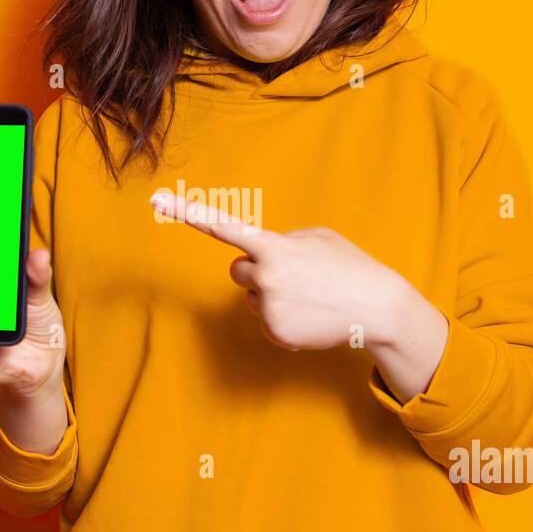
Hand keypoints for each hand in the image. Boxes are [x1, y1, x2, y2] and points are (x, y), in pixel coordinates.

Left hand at [148, 191, 406, 352]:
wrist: (376, 307)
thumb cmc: (349, 267)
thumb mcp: (318, 237)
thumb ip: (285, 240)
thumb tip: (263, 252)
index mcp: (273, 246)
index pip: (222, 226)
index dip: (186, 212)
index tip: (156, 199)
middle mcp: (264, 275)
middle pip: (238, 272)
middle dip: (258, 273)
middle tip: (294, 277)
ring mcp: (268, 306)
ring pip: (254, 299)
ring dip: (275, 297)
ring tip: (310, 298)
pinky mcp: (276, 332)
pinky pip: (268, 322)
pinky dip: (286, 320)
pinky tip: (311, 317)